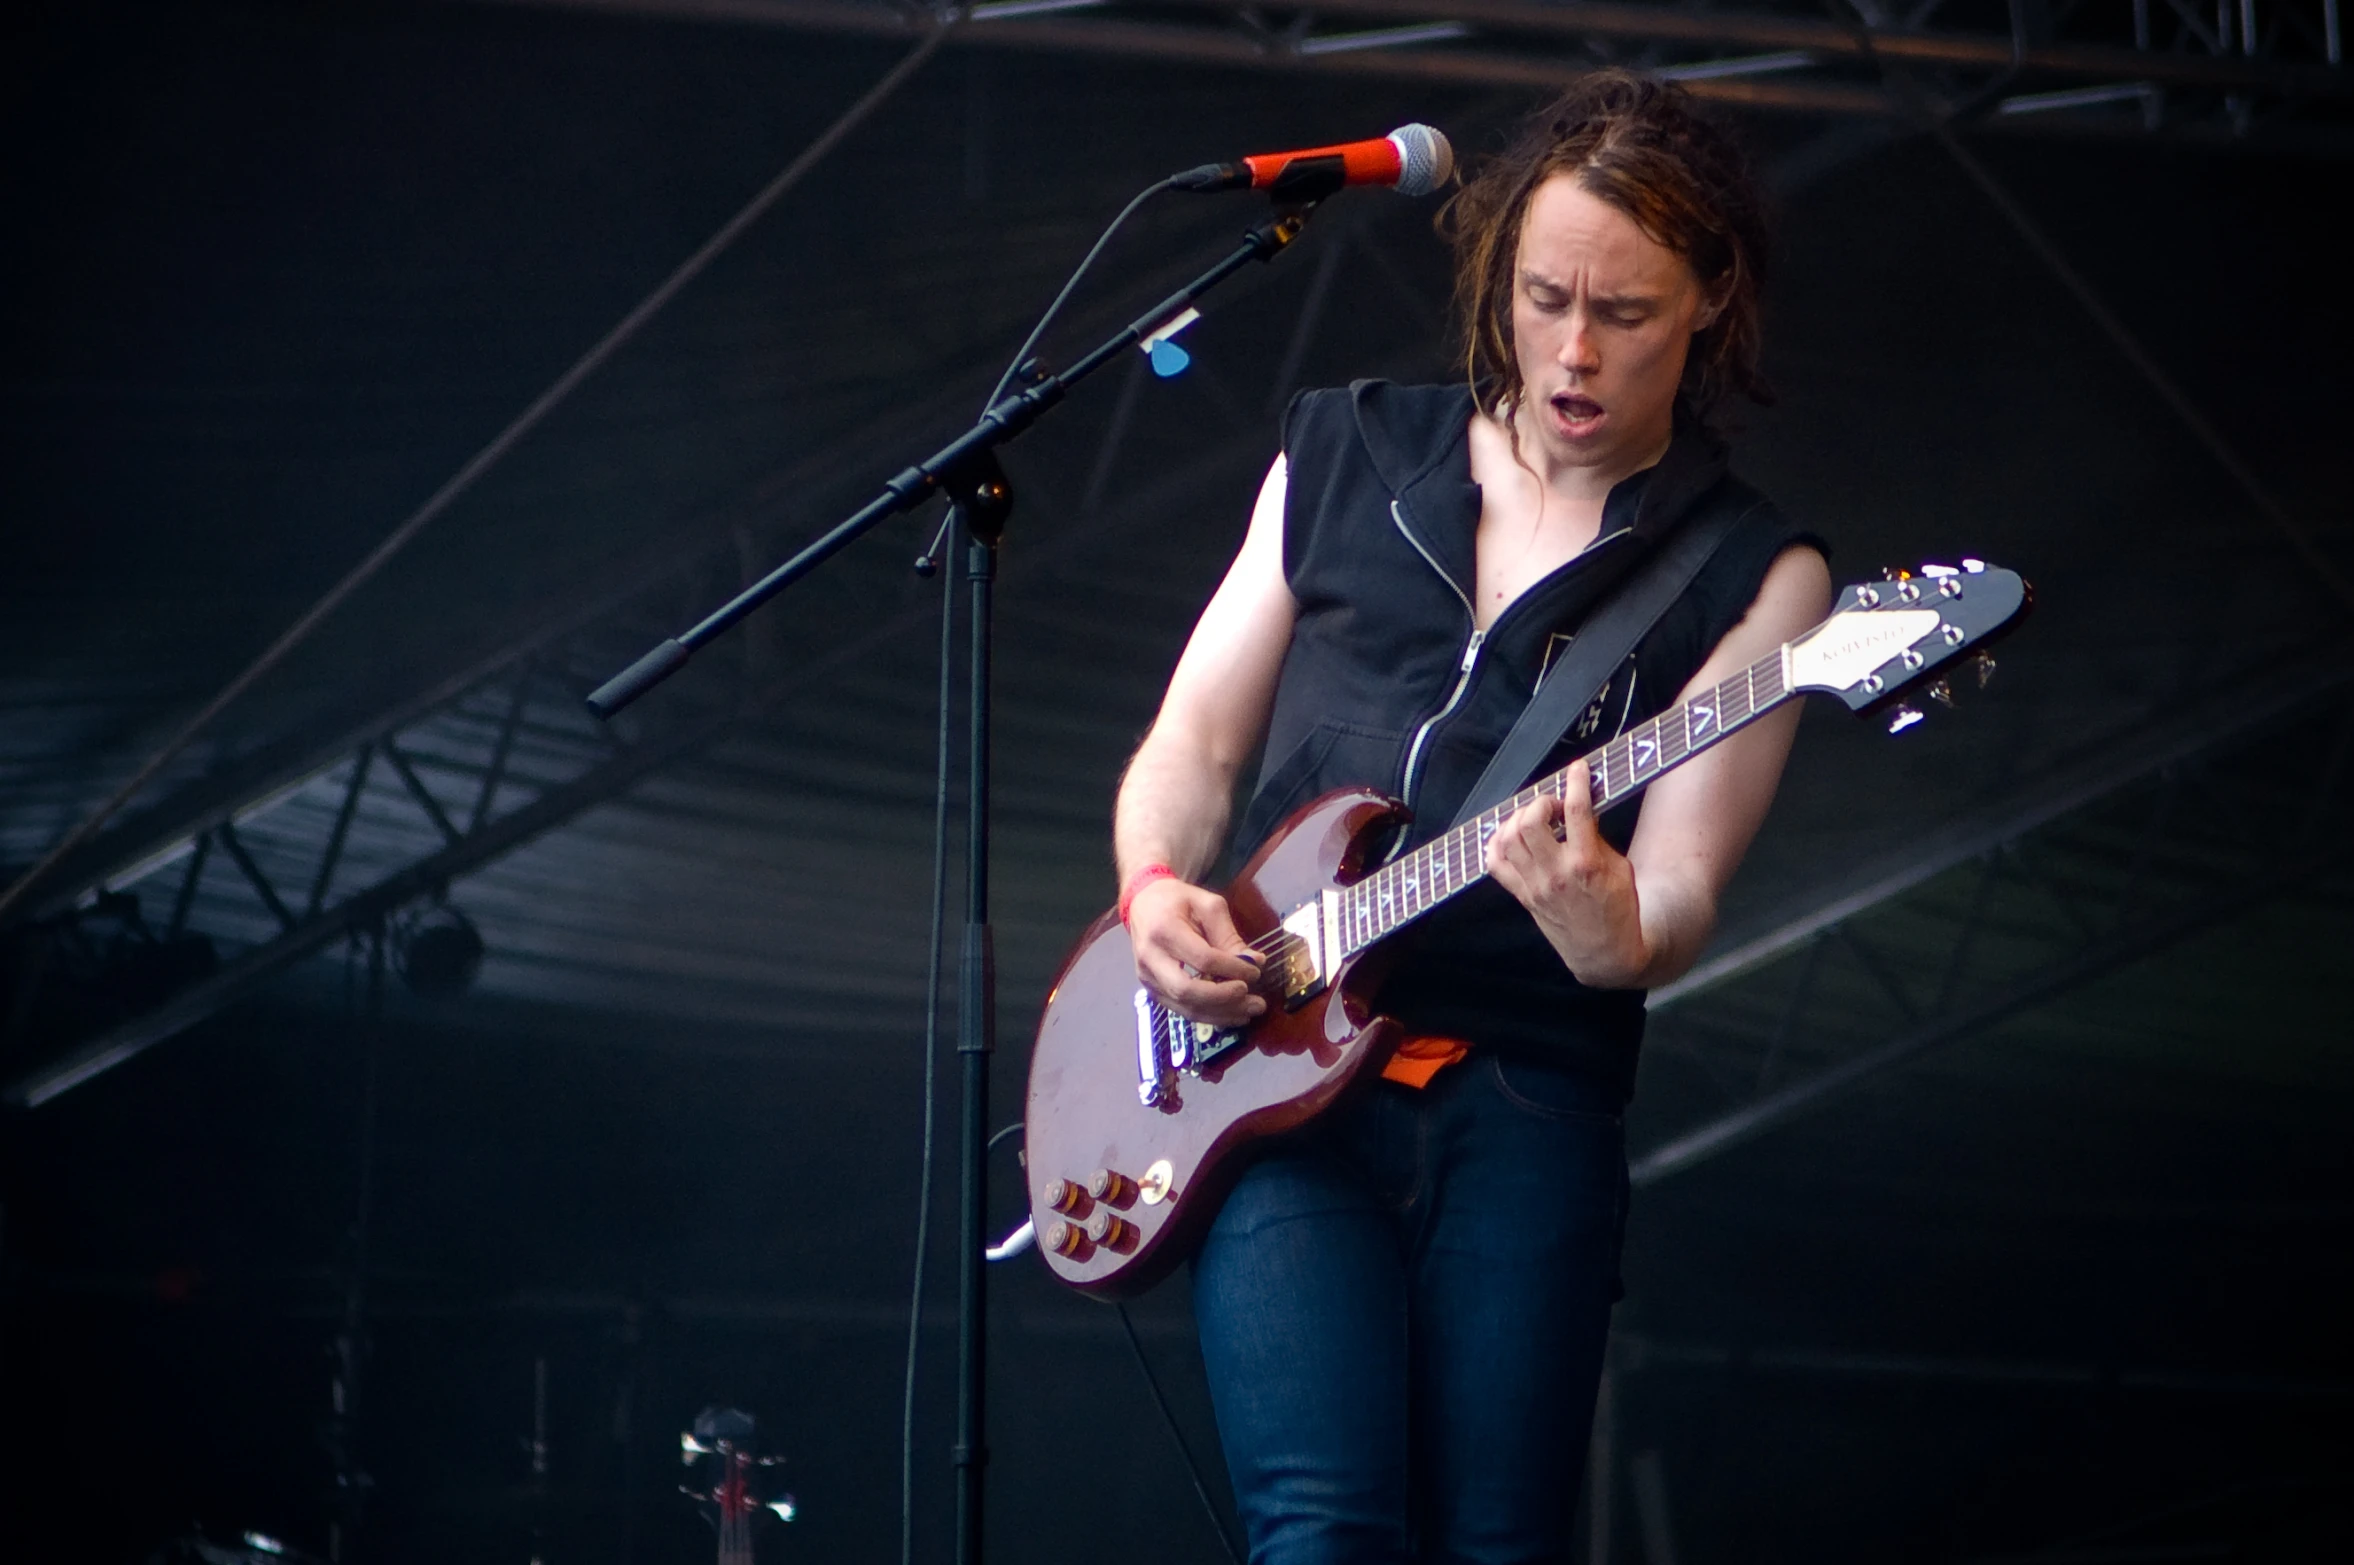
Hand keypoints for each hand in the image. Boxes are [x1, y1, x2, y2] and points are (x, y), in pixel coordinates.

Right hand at [1126, 877, 1268, 1027]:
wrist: (1144, 904)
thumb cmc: (1178, 900)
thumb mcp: (1208, 905)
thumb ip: (1229, 935)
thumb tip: (1255, 962)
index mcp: (1165, 930)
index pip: (1202, 959)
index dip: (1232, 969)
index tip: (1256, 972)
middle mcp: (1151, 958)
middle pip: (1187, 990)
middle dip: (1224, 999)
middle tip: (1254, 1001)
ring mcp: (1147, 978)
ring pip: (1184, 1007)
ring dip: (1220, 1013)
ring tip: (1249, 1012)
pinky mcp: (1151, 990)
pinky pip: (1180, 1010)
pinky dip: (1208, 1015)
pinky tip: (1230, 1013)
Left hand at [1485, 760, 1651, 988]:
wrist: (1606, 952)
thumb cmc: (1619, 908)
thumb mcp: (1620, 868)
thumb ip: (1597, 838)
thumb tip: (1579, 809)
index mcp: (1587, 863)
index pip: (1576, 810)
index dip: (1575, 781)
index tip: (1578, 768)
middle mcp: (1556, 873)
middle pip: (1531, 821)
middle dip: (1541, 802)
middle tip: (1553, 805)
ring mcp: (1535, 886)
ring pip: (1509, 838)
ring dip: (1518, 819)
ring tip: (1534, 818)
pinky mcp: (1523, 897)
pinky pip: (1494, 864)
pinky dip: (1496, 844)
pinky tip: (1510, 836)